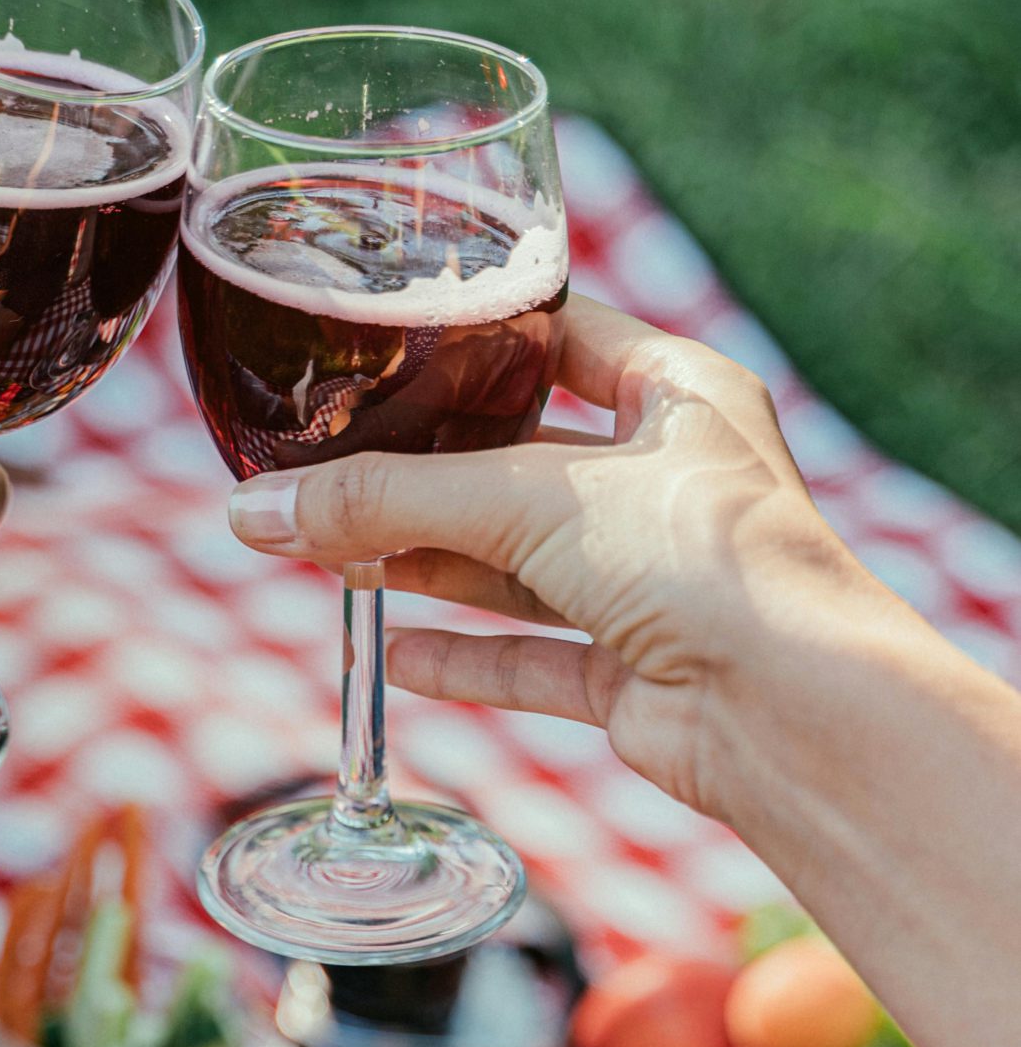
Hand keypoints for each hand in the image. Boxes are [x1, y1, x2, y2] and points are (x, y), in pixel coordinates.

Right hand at [226, 294, 871, 823]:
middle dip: (424, 475)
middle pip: (520, 465)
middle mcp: (672, 483)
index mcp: (680, 395)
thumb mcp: (526, 502)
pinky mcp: (637, 673)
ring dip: (428, 564)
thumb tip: (254, 514)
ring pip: (518, 566)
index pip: (564, 337)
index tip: (388, 343)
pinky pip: (532, 658)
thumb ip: (384, 501)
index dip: (478, 338)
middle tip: (326, 468)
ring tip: (327, 554)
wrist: (792, 710)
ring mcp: (656, 582)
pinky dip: (464, 657)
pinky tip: (392, 651)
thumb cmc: (702, 559)